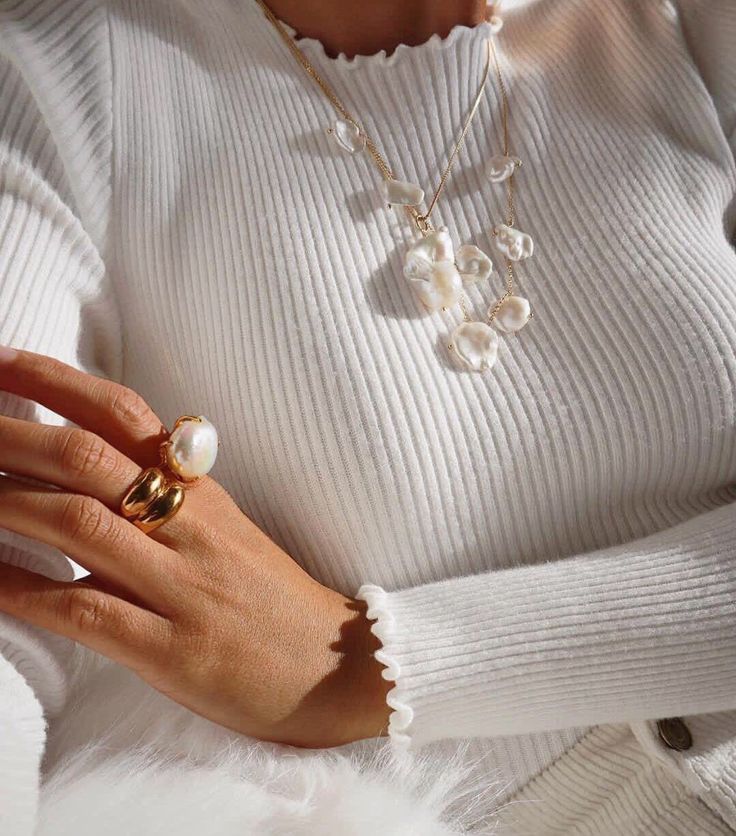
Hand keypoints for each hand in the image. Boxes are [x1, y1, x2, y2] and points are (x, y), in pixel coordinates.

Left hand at [0, 348, 391, 747]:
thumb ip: (171, 495)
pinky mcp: (175, 651)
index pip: (123, 414)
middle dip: (10, 436)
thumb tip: (102, 460)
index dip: (53, 382)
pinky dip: (24, 591)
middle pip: (89, 460)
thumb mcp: (228, 532)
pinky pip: (87, 612)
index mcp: (202, 492)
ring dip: (5, 503)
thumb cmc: (273, 598)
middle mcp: (191, 527)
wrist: (337, 664)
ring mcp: (184, 587)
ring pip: (81, 525)